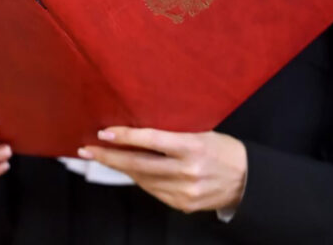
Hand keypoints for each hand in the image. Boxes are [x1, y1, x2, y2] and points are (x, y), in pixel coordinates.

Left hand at [78, 127, 247, 213]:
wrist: (246, 180)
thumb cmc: (221, 149)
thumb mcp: (202, 132)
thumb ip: (173, 132)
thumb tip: (138, 127)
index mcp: (193, 147)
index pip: (153, 140)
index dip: (126, 137)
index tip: (104, 133)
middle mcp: (187, 171)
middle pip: (139, 164)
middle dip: (109, 157)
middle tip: (86, 150)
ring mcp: (184, 191)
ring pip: (142, 179)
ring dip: (120, 168)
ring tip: (102, 157)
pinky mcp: (182, 205)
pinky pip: (153, 190)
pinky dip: (139, 179)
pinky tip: (129, 170)